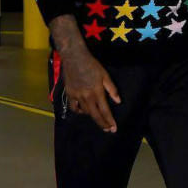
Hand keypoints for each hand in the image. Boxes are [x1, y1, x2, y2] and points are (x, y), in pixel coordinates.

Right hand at [49, 13, 120, 131]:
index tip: (113, 129)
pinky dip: (79, 111)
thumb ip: (112, 89)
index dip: (109, 121)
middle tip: (107, 130)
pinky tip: (83, 111)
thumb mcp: (105, 75)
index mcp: (97, 92)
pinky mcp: (69, 94)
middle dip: (102, 124)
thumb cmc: (92, 65)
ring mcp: (76, 96)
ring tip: (97, 117)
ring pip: (85, 112)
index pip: (105, 111)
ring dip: (92, 116)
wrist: (74, 57)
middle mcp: (86, 97)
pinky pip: (74, 107)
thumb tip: (118, 101)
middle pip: (95, 115)